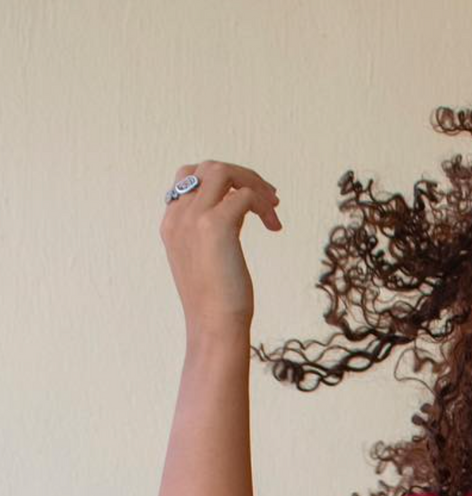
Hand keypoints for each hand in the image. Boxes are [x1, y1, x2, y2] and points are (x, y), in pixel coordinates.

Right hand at [159, 160, 282, 335]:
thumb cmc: (216, 306)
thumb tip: (231, 224)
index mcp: (171, 224)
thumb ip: (209, 237)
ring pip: (222, 172)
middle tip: (270, 199)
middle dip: (241, 176)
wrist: (214, 327)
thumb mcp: (205, 263)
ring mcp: (193, 218)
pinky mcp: (215, 226)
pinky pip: (244, 195)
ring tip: (274, 208)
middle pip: (206, 168)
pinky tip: (274, 228)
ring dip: (253, 183)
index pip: (188, 179)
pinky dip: (263, 205)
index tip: (249, 200)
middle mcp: (177, 216)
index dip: (222, 182)